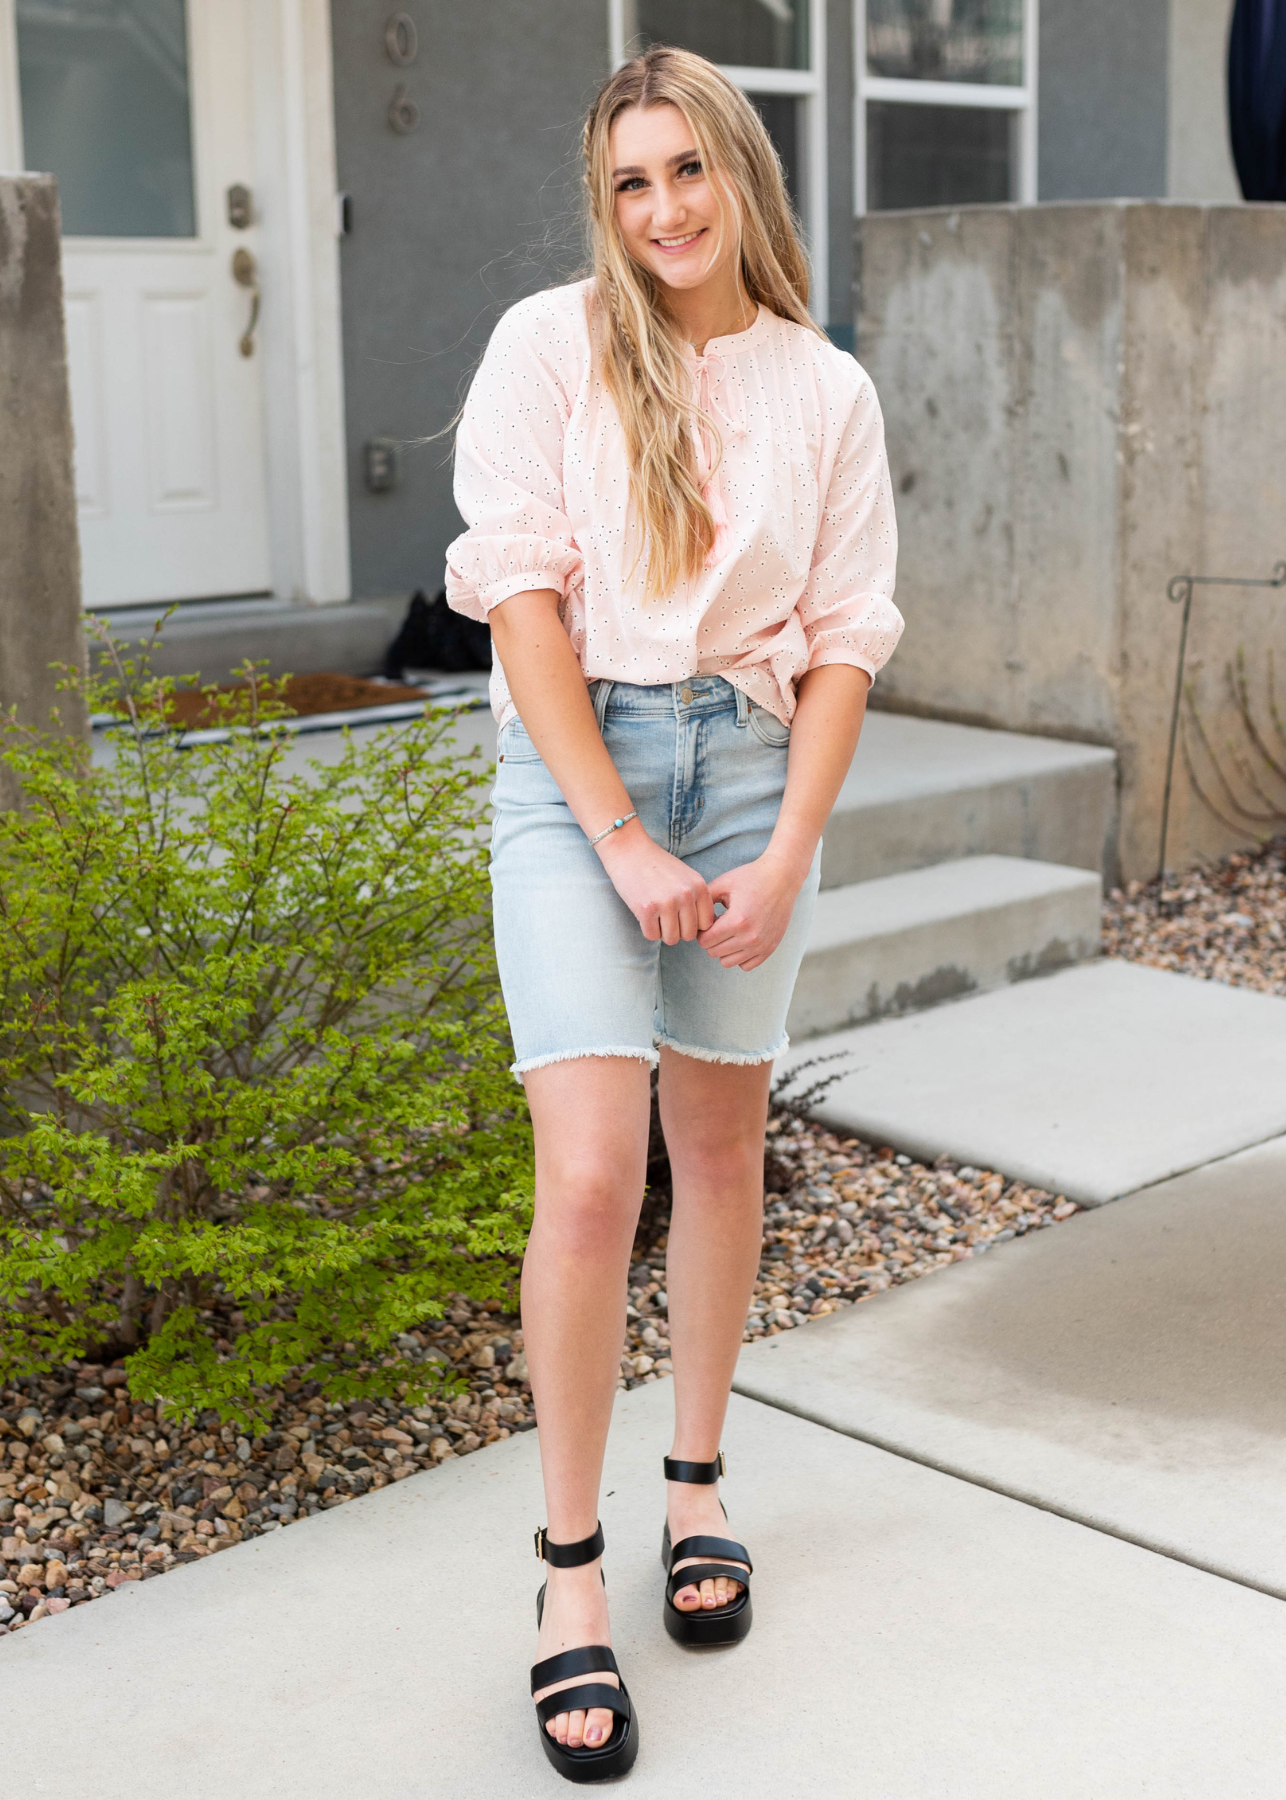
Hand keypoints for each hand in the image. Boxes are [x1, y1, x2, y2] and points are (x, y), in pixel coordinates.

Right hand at [598, 824, 714, 943]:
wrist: (628, 849)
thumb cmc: (657, 865)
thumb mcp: (686, 877)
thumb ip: (697, 898)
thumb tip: (704, 929)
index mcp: (699, 887)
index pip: (706, 924)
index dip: (693, 925)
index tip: (682, 919)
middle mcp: (686, 895)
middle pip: (689, 934)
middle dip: (677, 931)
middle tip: (665, 918)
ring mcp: (667, 902)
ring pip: (671, 939)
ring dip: (662, 932)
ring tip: (656, 916)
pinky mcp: (646, 909)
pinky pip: (652, 936)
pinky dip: (648, 930)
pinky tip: (644, 915)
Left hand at [697, 853, 806, 970]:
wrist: (782, 878)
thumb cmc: (750, 878)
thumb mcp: (722, 884)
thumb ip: (702, 902)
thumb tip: (691, 921)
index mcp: (737, 921)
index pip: (705, 941)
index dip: (701, 931)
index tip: (708, 921)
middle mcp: (750, 937)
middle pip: (714, 953)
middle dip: (711, 940)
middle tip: (718, 925)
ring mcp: (762, 945)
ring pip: (728, 962)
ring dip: (724, 949)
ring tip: (729, 932)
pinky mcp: (770, 948)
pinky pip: (746, 965)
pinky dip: (739, 956)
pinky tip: (740, 939)